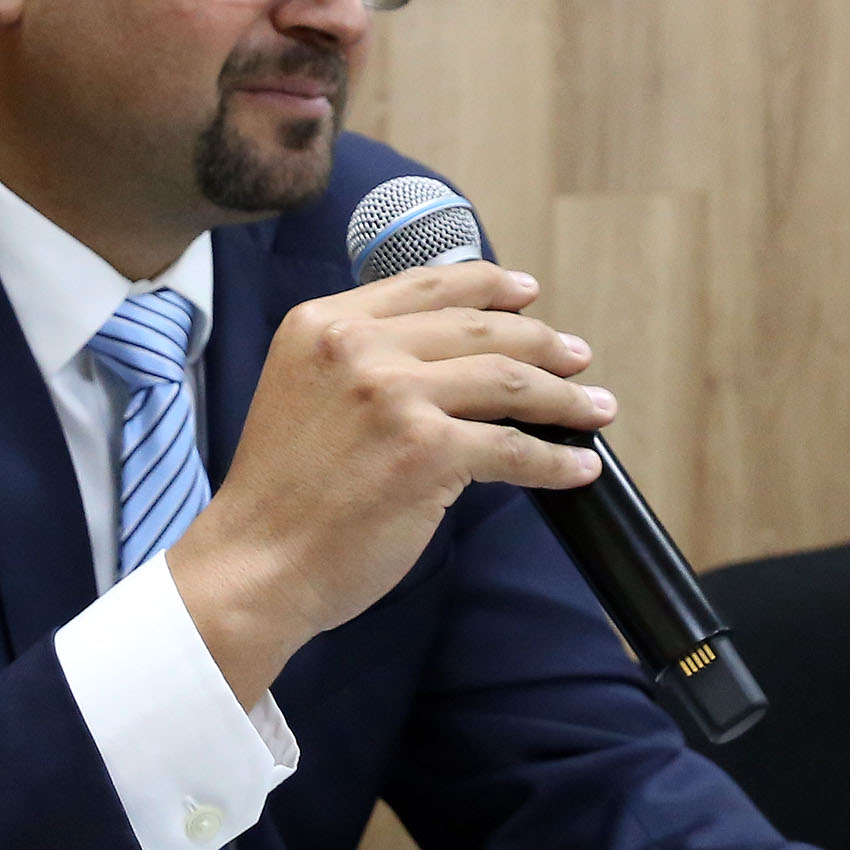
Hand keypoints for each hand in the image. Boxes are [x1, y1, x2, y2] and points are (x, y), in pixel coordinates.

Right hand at [168, 261, 609, 702]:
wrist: (254, 565)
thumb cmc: (282, 495)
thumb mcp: (304, 391)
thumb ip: (361, 360)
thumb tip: (453, 355)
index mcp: (324, 324)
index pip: (427, 284)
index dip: (490, 286)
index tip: (529, 295)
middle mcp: (358, 347)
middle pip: (480, 328)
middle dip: (542, 342)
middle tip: (578, 358)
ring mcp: (395, 396)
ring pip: (507, 380)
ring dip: (564, 396)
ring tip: (595, 406)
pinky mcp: (426, 451)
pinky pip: (512, 448)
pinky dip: (554, 458)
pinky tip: (578, 467)